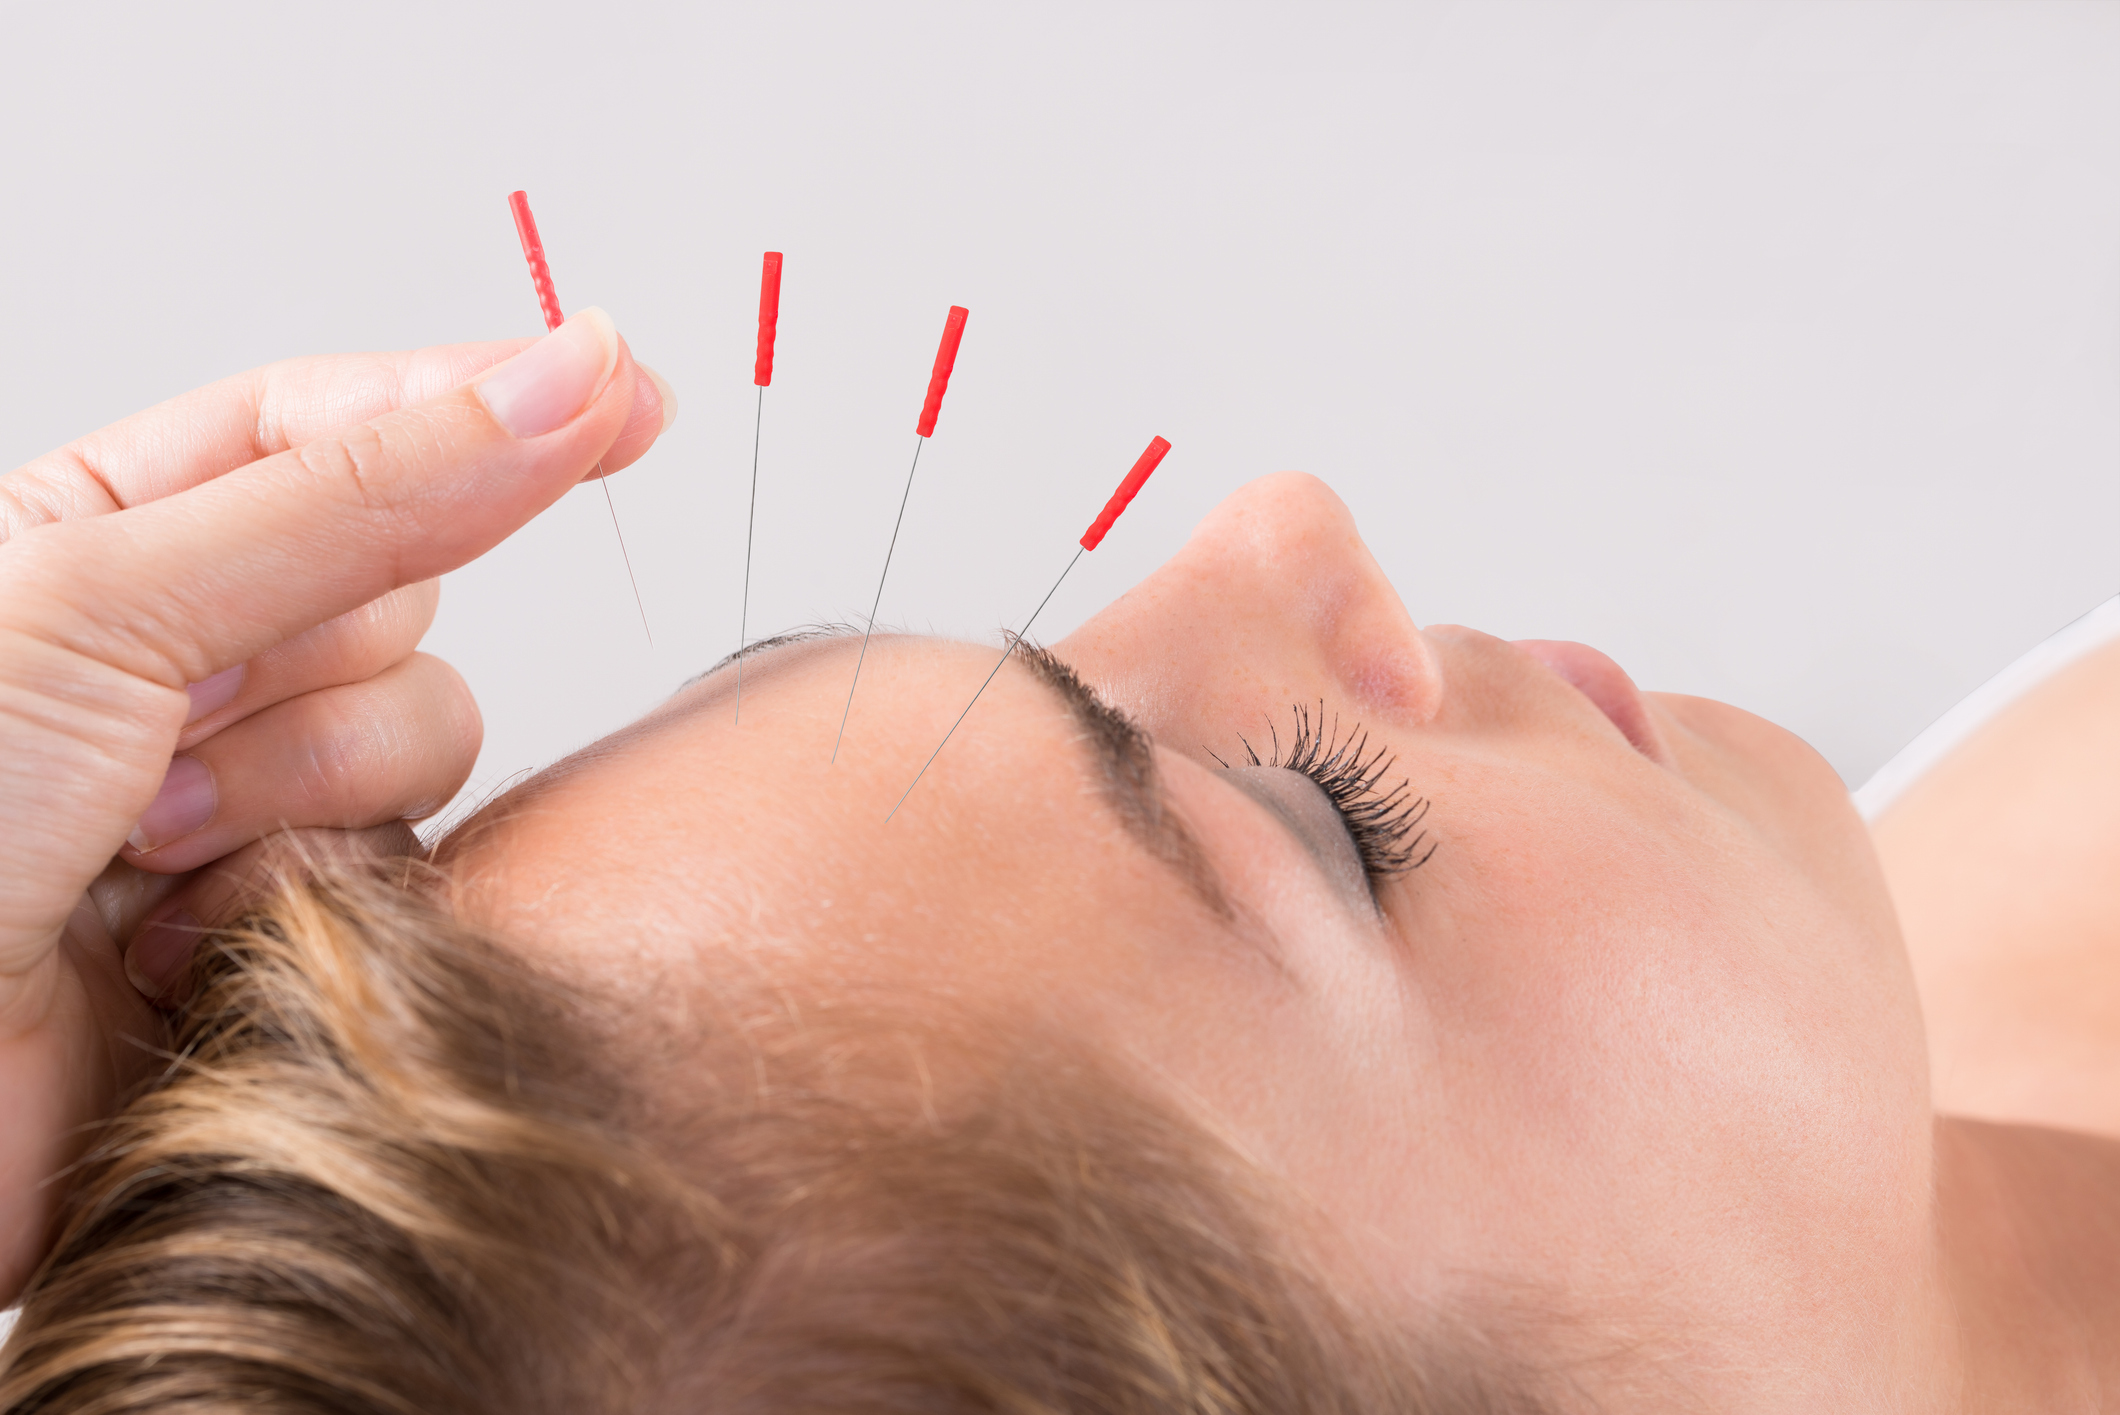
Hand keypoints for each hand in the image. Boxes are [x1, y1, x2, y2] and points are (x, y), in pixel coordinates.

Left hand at [0, 310, 669, 1302]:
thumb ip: (361, 498)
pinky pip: (403, 866)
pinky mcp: (287, 925)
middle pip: (401, 590)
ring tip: (146, 851)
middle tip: (175, 717)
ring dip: (300, 794)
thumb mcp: (109, 606)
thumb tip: (560, 383)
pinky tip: (176, 944)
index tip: (625, 390)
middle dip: (314, 660)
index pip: (336, 423)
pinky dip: (304, 902)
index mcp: (102, 533)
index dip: (479, 401)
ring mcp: (241, 792)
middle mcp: (182, 655)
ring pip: (422, 732)